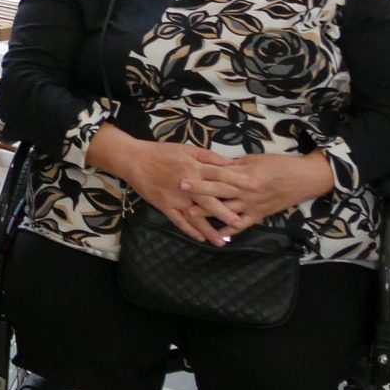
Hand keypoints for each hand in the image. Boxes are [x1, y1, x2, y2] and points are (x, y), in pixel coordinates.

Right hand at [89, 131, 235, 245]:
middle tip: (241, 222)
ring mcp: (175, 198)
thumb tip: (229, 163)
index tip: (255, 187)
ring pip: (195, 216)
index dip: (238, 181)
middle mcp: (187, 185)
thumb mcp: (186, 149)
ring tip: (222, 241)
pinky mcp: (164, 205)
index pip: (220, 176)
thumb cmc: (161, 152)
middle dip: (226, 212)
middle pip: (210, 200)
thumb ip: (208, 157)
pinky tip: (200, 238)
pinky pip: (178, 220)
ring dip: (208, 229)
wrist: (133, 160)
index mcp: (194, 169)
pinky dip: (188, 229)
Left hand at [185, 151, 334, 233]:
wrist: (305, 178)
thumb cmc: (279, 165)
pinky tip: (218, 235)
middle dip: (200, 190)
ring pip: (228, 208)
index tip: (184, 172)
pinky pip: (244, 224)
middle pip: (220, 189)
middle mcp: (248, 190)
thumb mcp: (254, 159)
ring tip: (190, 214)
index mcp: (246, 173)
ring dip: (209, 212)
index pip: (219, 173)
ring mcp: (254, 204)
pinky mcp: (260, 215)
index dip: (201, 174)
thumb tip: (213, 165)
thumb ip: (233, 164)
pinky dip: (231, 230)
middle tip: (180, 189)